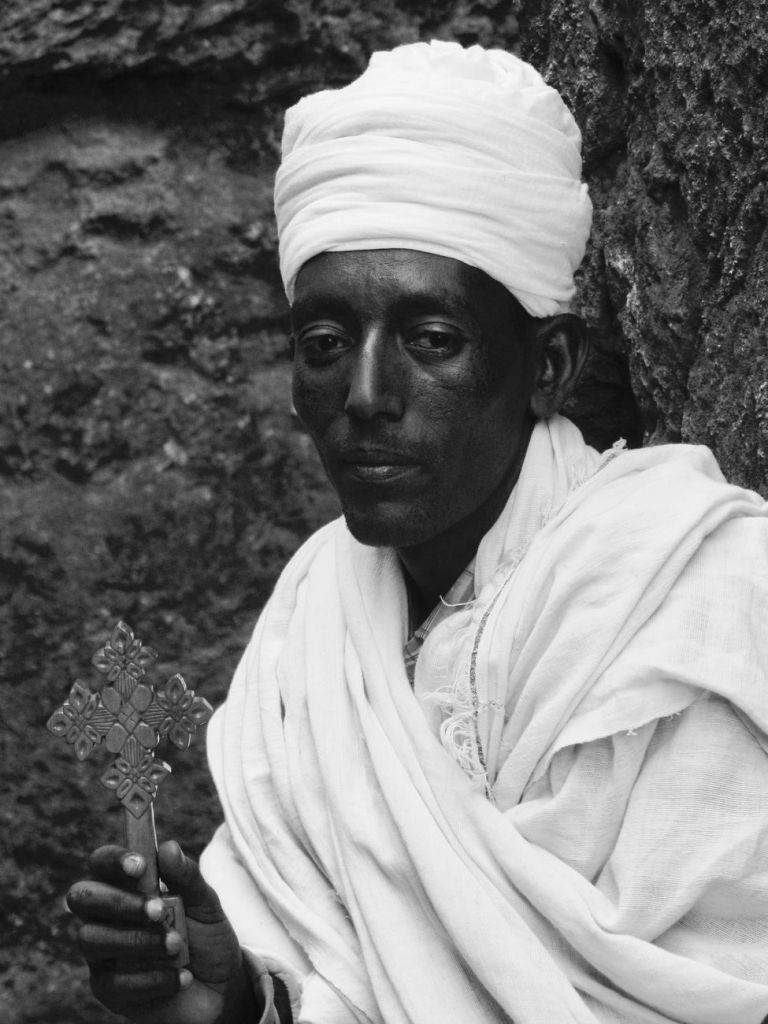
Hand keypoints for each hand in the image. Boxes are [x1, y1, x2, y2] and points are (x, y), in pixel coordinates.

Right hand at [67, 840, 259, 1023]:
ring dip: (138, 940)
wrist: (220, 985)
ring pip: (92, 938)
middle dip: (118, 901)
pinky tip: (180, 976)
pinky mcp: (108, 989)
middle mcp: (106, 916)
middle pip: (81, 897)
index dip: (113, 860)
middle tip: (158, 910)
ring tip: (177, 945)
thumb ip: (187, 877)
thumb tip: (167, 848)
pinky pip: (113, 981)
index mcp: (127, 887)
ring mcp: (103, 953)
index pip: (101, 863)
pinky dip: (153, 977)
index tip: (140, 865)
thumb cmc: (205, 936)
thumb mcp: (206, 903)